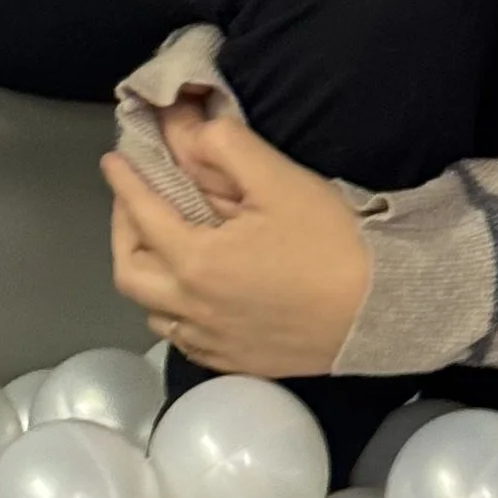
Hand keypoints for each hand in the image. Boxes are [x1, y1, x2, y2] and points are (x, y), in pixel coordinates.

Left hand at [102, 108, 371, 377]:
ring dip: (147, 273)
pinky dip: (173, 311)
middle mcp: (194, 308)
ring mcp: (214, 342)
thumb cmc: (331, 241)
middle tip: (135, 203)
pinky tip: (191, 294)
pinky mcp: (237, 362)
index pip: (142, 215)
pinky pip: (183, 340)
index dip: (124, 183)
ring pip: (153, 311)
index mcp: (196, 262)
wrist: (383, 309)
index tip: (113, 160)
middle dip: (123, 231)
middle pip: (130, 272)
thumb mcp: (280, 180)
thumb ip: (226, 148)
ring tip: (161, 245)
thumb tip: (190, 134)